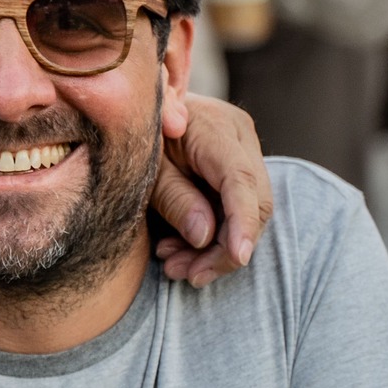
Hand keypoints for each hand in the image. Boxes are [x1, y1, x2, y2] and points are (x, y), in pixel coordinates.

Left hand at [151, 93, 271, 286]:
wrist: (131, 113)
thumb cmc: (134, 137)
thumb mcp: (144, 169)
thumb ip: (173, 198)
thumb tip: (204, 237)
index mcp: (217, 130)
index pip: (242, 181)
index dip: (243, 222)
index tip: (238, 257)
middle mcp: (239, 138)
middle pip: (255, 203)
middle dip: (225, 248)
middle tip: (188, 274)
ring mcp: (241, 153)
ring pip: (248, 213)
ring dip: (215, 250)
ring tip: (174, 267)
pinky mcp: (233, 170)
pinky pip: (233, 211)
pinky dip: (209, 237)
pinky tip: (177, 251)